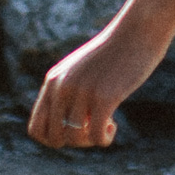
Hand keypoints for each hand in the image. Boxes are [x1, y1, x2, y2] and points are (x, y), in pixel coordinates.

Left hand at [27, 13, 169, 150]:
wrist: (137, 31)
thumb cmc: (114, 52)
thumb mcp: (82, 69)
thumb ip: (69, 89)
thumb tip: (69, 123)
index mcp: (53, 81)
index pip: (36, 129)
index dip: (54, 139)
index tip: (75, 129)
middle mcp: (62, 87)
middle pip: (55, 138)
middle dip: (75, 142)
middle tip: (92, 128)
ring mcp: (82, 92)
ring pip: (75, 138)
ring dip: (90, 140)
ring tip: (106, 124)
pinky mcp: (104, 96)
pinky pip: (95, 135)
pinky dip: (103, 139)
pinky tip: (112, 126)